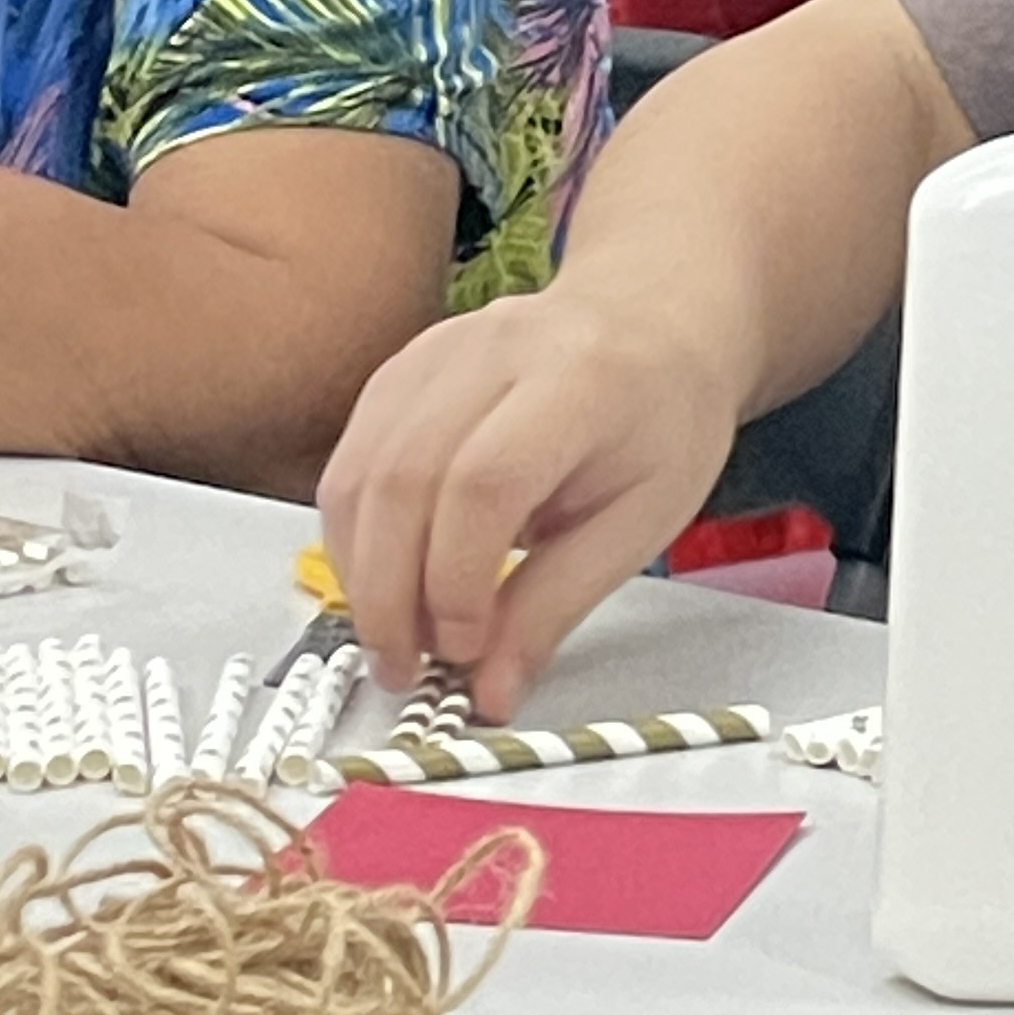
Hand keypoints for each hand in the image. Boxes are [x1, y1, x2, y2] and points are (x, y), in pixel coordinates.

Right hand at [316, 285, 737, 716]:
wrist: (653, 320)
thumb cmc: (662, 418)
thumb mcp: (642, 519)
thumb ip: (557, 604)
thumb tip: (490, 694)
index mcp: (580, 380)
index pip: (484, 482)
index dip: (457, 580)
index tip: (465, 648)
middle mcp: (498, 349)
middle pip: (403, 478)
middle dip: (391, 594)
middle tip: (409, 667)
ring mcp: (439, 349)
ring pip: (359, 471)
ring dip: (360, 572)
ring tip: (396, 638)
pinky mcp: (402, 366)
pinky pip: (351, 458)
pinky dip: (354, 534)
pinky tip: (387, 579)